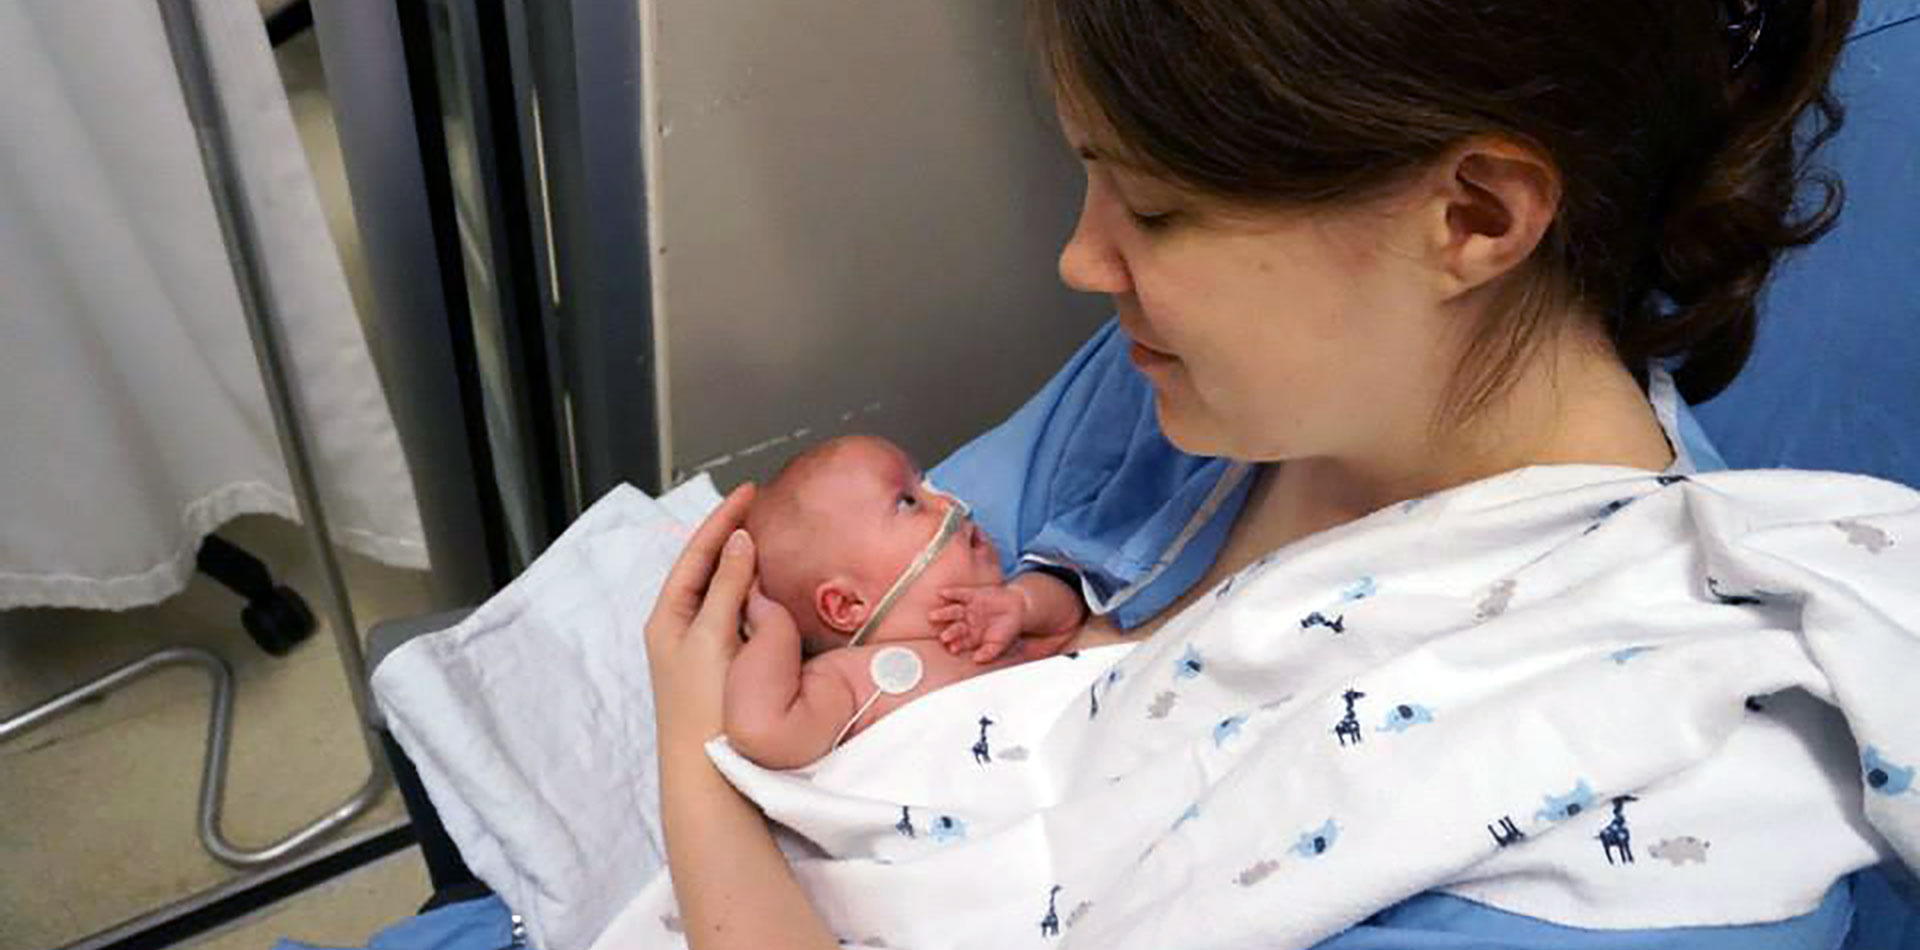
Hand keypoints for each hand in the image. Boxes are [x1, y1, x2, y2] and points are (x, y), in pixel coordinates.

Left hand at [646, 483, 758, 758]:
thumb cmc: (703, 708)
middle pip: (709, 569)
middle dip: (734, 536)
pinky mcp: (725, 666)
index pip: (697, 553)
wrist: (709, 774)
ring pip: (726, 593)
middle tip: (762, 509)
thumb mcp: (712, 638)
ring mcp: (702, 649)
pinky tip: (774, 591)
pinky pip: (740, 617)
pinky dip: (756, 595)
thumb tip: (739, 541)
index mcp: (668, 617)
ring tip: (771, 539)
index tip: (749, 492)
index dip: (723, 520)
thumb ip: (727, 589)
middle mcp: (681, 629)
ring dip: (746, 565)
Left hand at [931, 585, 1026, 661]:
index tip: (952, 648)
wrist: (1018, 607)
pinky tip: (942, 593)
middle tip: (943, 636)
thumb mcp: (1001, 644)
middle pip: (955, 628)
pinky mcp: (973, 595)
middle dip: (949, 632)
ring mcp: (968, 609)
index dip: (957, 645)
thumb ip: (989, 653)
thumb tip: (977, 660)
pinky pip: (960, 594)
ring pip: (954, 612)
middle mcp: (967, 623)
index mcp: (972, 636)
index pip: (962, 642)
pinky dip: (952, 593)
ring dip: (944, 614)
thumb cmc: (1008, 628)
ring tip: (933, 616)